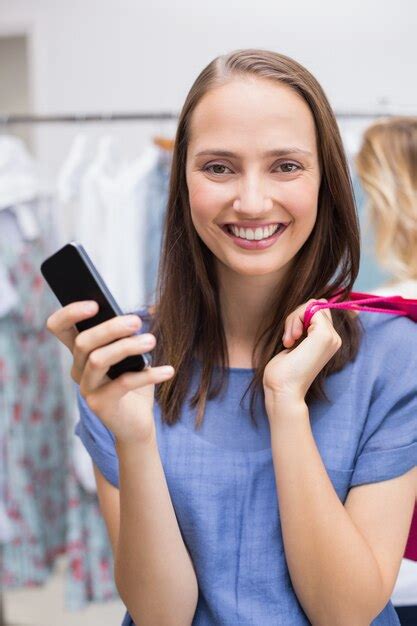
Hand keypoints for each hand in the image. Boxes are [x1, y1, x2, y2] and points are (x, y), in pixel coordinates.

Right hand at [46, 301, 174, 444]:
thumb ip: (129, 334)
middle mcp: (78, 369)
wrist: (137, 422)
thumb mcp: (131, 354)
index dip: (70, 313)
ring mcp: (87, 389)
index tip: (95, 304)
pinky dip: (148, 374)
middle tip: (137, 321)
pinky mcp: (100, 405)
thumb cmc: (134, 382)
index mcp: (81, 352)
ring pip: (98, 360)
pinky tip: (168, 370)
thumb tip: (143, 314)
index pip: (59, 327)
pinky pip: (123, 384)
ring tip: (152, 341)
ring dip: (126, 347)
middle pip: (83, 342)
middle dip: (110, 328)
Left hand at [263, 298, 341, 404]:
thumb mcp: (295, 342)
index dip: (301, 317)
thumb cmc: (283, 371)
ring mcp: (331, 337)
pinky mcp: (324, 335)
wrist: (283, 390)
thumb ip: (303, 326)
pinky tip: (291, 339)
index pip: (319, 311)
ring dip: (294, 319)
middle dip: (297, 316)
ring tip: (288, 340)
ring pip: (312, 305)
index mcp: (329, 341)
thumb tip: (316, 303)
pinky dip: (295, 319)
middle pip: (316, 305)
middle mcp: (334, 338)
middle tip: (288, 339)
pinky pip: (311, 308)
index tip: (290, 337)